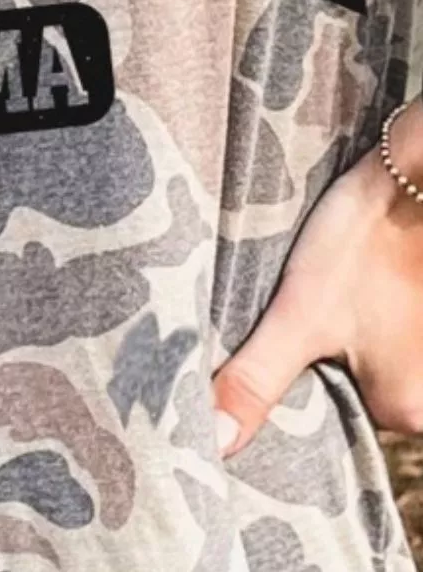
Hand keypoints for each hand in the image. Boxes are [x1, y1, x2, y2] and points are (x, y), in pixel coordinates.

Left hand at [211, 98, 422, 457]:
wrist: (417, 170)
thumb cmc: (365, 240)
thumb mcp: (299, 313)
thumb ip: (257, 379)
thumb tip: (212, 443)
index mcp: (408, 411)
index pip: (334, 417)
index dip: (299, 385)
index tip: (272, 351)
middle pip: (355, 386)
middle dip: (320, 357)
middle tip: (289, 314)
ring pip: (371, 350)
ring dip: (343, 326)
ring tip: (325, 287)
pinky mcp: (422, 303)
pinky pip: (385, 321)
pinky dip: (363, 304)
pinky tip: (348, 273)